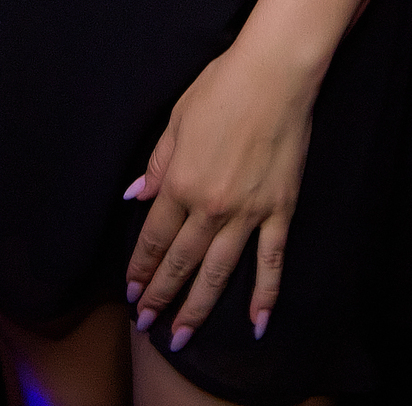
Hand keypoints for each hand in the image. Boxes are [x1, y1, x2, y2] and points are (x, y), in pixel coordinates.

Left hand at [123, 43, 314, 352]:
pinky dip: (265, 294)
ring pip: (219, 271)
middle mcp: (210, 205)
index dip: (140, 266)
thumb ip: (158, 163)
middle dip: (161, 295)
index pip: (153, 236)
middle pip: (181, 261)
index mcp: (180, 181)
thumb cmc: (222, 86)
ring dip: (198, 307)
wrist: (274, 74)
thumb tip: (136, 196)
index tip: (131, 290)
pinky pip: (271, 260)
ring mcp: (248, 212)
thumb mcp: (176, 119)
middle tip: (148, 324)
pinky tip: (258, 323)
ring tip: (183, 337)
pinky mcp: (279, 209)